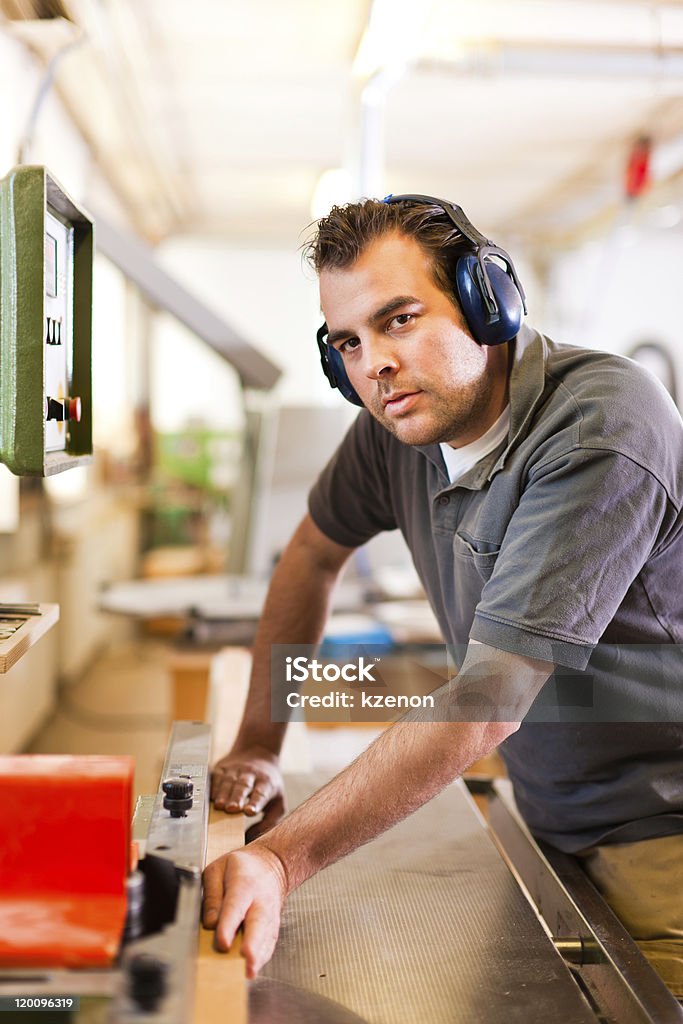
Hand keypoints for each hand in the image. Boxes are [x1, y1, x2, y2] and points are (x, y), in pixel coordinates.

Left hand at [202, 844, 287, 977]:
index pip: (235, 906)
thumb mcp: (218, 869)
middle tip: (246, 959)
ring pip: (266, 936)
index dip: (229, 925)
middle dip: (252, 943)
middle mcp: (260, 900)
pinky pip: (269, 943)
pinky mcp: (273, 926)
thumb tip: (210, 923)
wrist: (272, 864)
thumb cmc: (242, 867)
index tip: (223, 942)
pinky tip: (254, 969)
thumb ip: (212, 895)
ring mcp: (270, 914)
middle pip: (258, 923)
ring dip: (259, 955)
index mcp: (244, 883)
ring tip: (250, 971)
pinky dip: (263, 957)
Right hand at [211, 746, 285, 841]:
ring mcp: (236, 769)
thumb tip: (252, 840)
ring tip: (219, 806)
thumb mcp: (278, 802)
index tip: (250, 812)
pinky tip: (209, 797)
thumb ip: (269, 823)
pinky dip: (212, 787)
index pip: (262, 793)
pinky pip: (216, 777)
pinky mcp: (222, 767)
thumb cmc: (269, 784)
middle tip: (231, 809)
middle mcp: (251, 774)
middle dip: (237, 798)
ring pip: (228, 781)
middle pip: (243, 786)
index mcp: (267, 783)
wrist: (259, 752)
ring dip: (223, 794)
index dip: (255, 803)